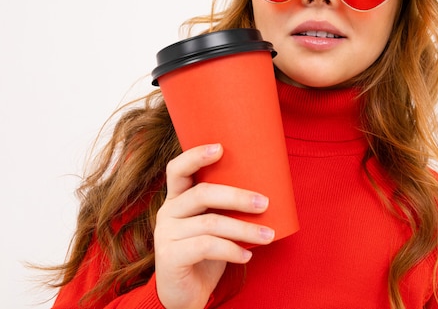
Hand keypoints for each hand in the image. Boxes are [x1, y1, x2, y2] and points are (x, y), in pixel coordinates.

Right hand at [154, 143, 274, 308]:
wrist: (185, 295)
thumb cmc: (206, 255)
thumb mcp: (215, 226)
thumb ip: (226, 209)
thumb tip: (267, 194)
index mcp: (177, 198)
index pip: (177, 169)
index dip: (196, 155)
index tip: (221, 148)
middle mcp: (167, 211)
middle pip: (202, 194)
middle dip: (237, 196)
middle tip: (264, 203)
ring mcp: (166, 234)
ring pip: (210, 223)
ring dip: (244, 229)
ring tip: (268, 235)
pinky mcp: (169, 256)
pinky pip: (206, 246)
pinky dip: (231, 250)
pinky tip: (247, 256)